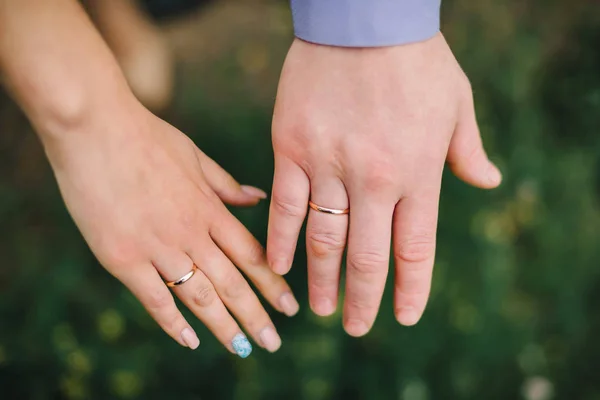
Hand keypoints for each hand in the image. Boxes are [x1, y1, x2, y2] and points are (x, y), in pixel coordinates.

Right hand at [45, 100, 298, 355]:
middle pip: (233, 283)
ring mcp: (157, 247)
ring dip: (225, 326)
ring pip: (200, 296)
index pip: (251, 255)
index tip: (290, 306)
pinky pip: (154, 299)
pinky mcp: (122, 258)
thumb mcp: (195, 156)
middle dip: (257, 316)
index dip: (273, 283)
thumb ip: (226, 184)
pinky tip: (190, 341)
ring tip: (244, 349)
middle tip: (274, 343)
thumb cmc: (145, 136)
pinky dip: (173, 323)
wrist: (94, 126)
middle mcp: (191, 232)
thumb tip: (257, 198)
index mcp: (209, 208)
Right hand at [267, 33, 500, 335]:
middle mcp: (375, 180)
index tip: (405, 316)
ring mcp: (329, 165)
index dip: (410, 287)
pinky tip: (278, 265)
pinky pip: (284, 204)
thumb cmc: (416, 59)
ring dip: (322, 280)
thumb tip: (487, 183)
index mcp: (418, 173)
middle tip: (356, 327)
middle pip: (367, 256)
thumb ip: (468, 150)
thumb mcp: (457, 102)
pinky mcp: (291, 148)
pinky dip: (281, 239)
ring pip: (324, 239)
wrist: (364, 18)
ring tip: (319, 309)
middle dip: (363, 299)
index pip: (414, 248)